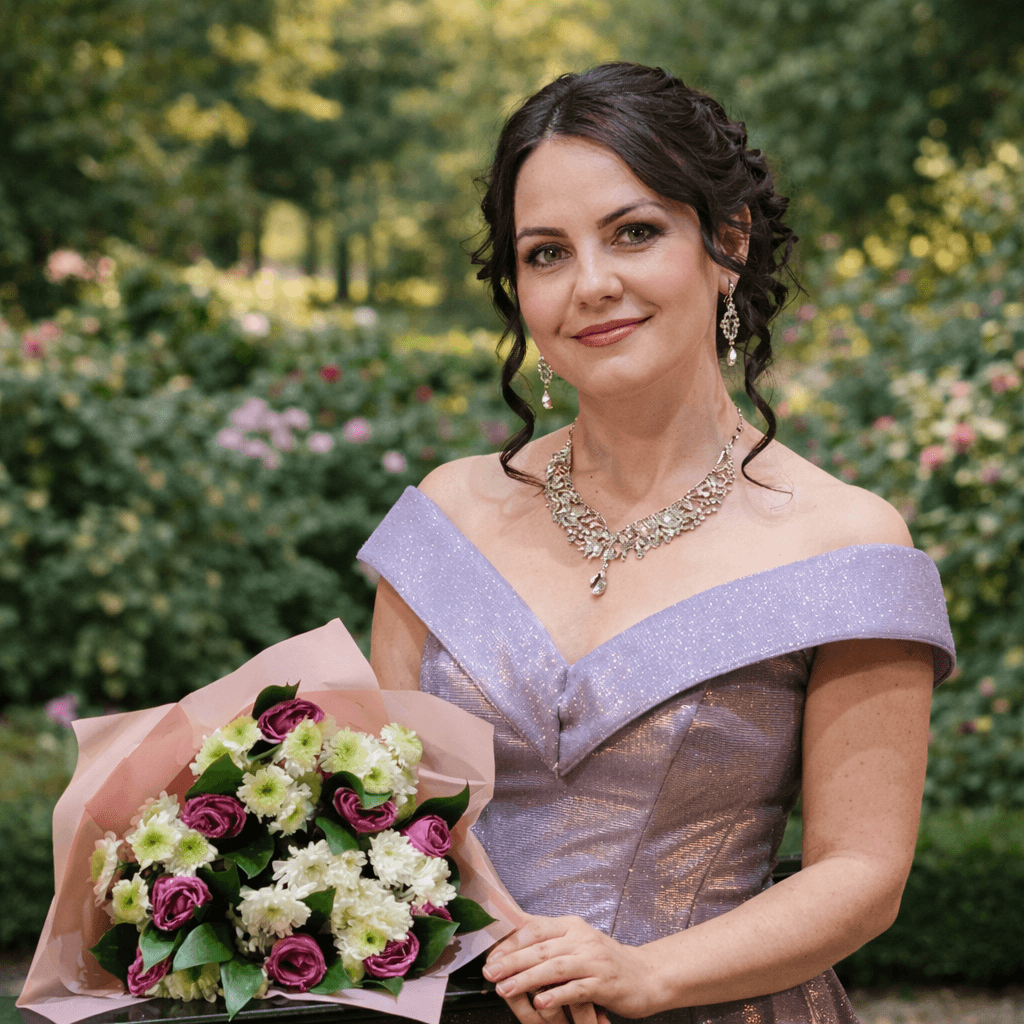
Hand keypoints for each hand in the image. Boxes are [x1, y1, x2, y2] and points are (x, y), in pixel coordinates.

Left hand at [483, 914, 654, 1019]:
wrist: (647, 975)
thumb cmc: (605, 961)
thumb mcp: (578, 943)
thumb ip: (551, 942)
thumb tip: (512, 944)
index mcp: (572, 925)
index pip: (535, 928)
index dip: (511, 942)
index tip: (491, 955)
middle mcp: (582, 938)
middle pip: (540, 948)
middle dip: (511, 961)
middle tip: (490, 972)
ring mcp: (594, 960)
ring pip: (554, 968)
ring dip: (526, 979)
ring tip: (505, 989)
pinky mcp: (604, 982)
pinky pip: (576, 989)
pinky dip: (556, 995)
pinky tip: (540, 1003)